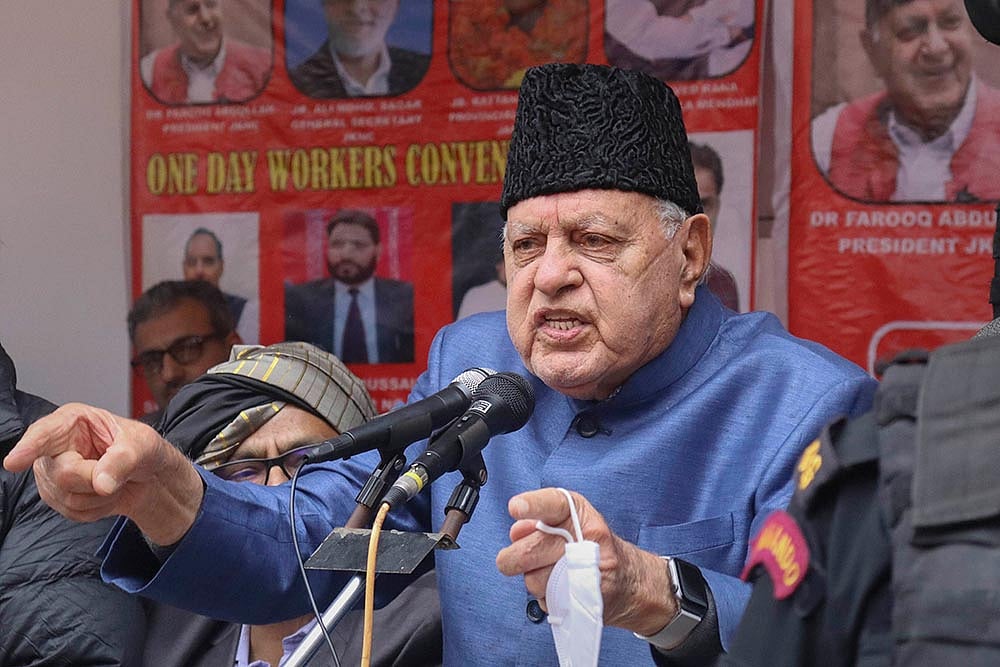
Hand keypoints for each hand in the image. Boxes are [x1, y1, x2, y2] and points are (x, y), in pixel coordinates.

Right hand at [3, 402, 202, 545]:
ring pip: (67, 498)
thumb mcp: (142, 445)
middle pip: (62, 475)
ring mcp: (51, 475)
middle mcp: (54, 447)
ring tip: (112, 480)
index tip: (14, 462)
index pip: (44, 434)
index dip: (28, 448)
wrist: (147, 476)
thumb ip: (122, 461)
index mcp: (72, 422)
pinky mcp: (56, 497)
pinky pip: (74, 513)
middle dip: (95, 479)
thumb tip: (100, 484)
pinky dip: (98, 508)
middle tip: (116, 470)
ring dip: (101, 496)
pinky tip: (105, 494)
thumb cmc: (141, 449)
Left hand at [495, 488, 676, 635]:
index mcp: (578, 513)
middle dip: (510, 558)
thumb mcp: (567, 522)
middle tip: (507, 560)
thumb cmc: (589, 545)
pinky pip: (547, 601)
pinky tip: (561, 589)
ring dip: (533, 580)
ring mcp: (590, 569)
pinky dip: (547, 597)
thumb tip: (516, 533)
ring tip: (549, 574)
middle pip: (531, 550)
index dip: (533, 505)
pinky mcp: (588, 598)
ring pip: (534, 580)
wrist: (629, 580)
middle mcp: (587, 537)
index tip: (515, 507)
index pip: (553, 503)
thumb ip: (537, 523)